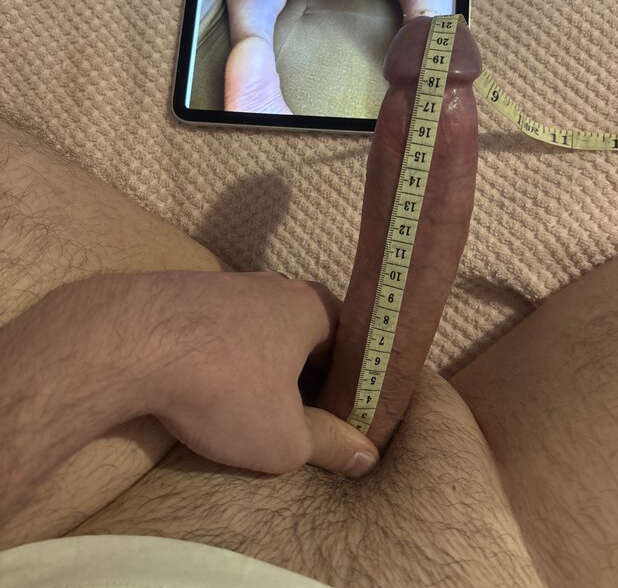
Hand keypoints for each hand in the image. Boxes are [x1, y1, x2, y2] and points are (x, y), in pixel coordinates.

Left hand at [123, 270, 379, 476]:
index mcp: (311, 306)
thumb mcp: (284, 437)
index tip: (348, 419)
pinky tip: (210, 388)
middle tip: (306, 420)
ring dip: (265, 368)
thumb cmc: (221, 387)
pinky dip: (225, 358)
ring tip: (255, 408)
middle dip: (309, 378)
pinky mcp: (187, 294)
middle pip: (306, 336)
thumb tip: (365, 455)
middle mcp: (274, 286)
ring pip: (261, 331)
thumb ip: (329, 445)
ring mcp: (228, 285)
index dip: (355, 384)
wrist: (128, 343)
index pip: (352, 344)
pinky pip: (221, 330)